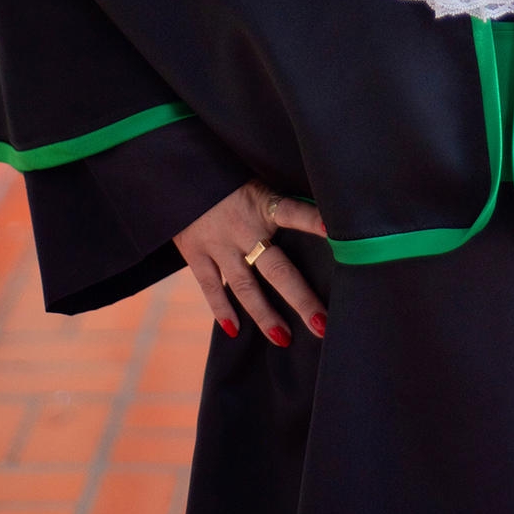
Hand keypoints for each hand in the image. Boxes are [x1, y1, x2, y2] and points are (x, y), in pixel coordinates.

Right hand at [174, 181, 328, 346]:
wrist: (178, 174)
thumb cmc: (228, 180)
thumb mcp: (257, 183)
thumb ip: (278, 206)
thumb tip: (319, 223)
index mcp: (263, 205)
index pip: (294, 213)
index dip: (314, 222)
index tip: (334, 234)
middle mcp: (243, 227)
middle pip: (276, 269)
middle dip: (300, 298)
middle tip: (321, 324)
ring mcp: (218, 243)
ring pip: (244, 286)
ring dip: (264, 315)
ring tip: (284, 338)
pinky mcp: (195, 253)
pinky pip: (210, 287)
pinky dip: (221, 309)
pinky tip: (234, 330)